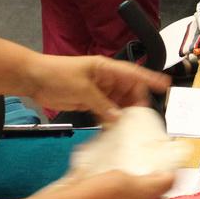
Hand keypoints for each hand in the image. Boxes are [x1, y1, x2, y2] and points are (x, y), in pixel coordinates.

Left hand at [26, 53, 169, 117]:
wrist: (34, 79)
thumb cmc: (58, 75)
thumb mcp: (82, 89)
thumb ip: (102, 104)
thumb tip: (118, 118)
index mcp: (106, 69)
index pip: (134, 74)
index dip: (150, 80)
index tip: (165, 87)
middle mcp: (105, 79)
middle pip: (129, 92)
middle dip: (136, 104)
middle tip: (141, 120)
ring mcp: (98, 91)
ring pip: (118, 103)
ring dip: (123, 114)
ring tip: (130, 128)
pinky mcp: (88, 102)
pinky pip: (106, 111)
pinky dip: (110, 119)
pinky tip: (114, 129)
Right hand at [61, 166, 176, 198]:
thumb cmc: (97, 191)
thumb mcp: (120, 174)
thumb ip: (138, 178)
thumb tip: (143, 181)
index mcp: (152, 191)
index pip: (170, 181)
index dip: (166, 174)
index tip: (161, 170)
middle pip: (159, 196)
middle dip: (153, 189)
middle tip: (139, 181)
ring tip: (124, 195)